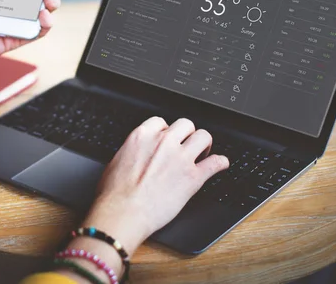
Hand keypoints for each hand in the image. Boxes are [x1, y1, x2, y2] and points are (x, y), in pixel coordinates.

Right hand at [83, 117, 228, 254]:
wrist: (123, 212)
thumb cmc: (115, 193)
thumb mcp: (116, 161)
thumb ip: (132, 151)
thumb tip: (136, 155)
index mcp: (142, 136)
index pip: (161, 122)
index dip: (166, 131)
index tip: (167, 139)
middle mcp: (163, 142)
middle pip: (185, 124)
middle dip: (186, 134)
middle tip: (186, 145)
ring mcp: (180, 158)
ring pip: (203, 137)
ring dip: (204, 144)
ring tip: (202, 153)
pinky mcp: (193, 177)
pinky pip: (215, 163)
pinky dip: (220, 163)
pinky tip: (220, 164)